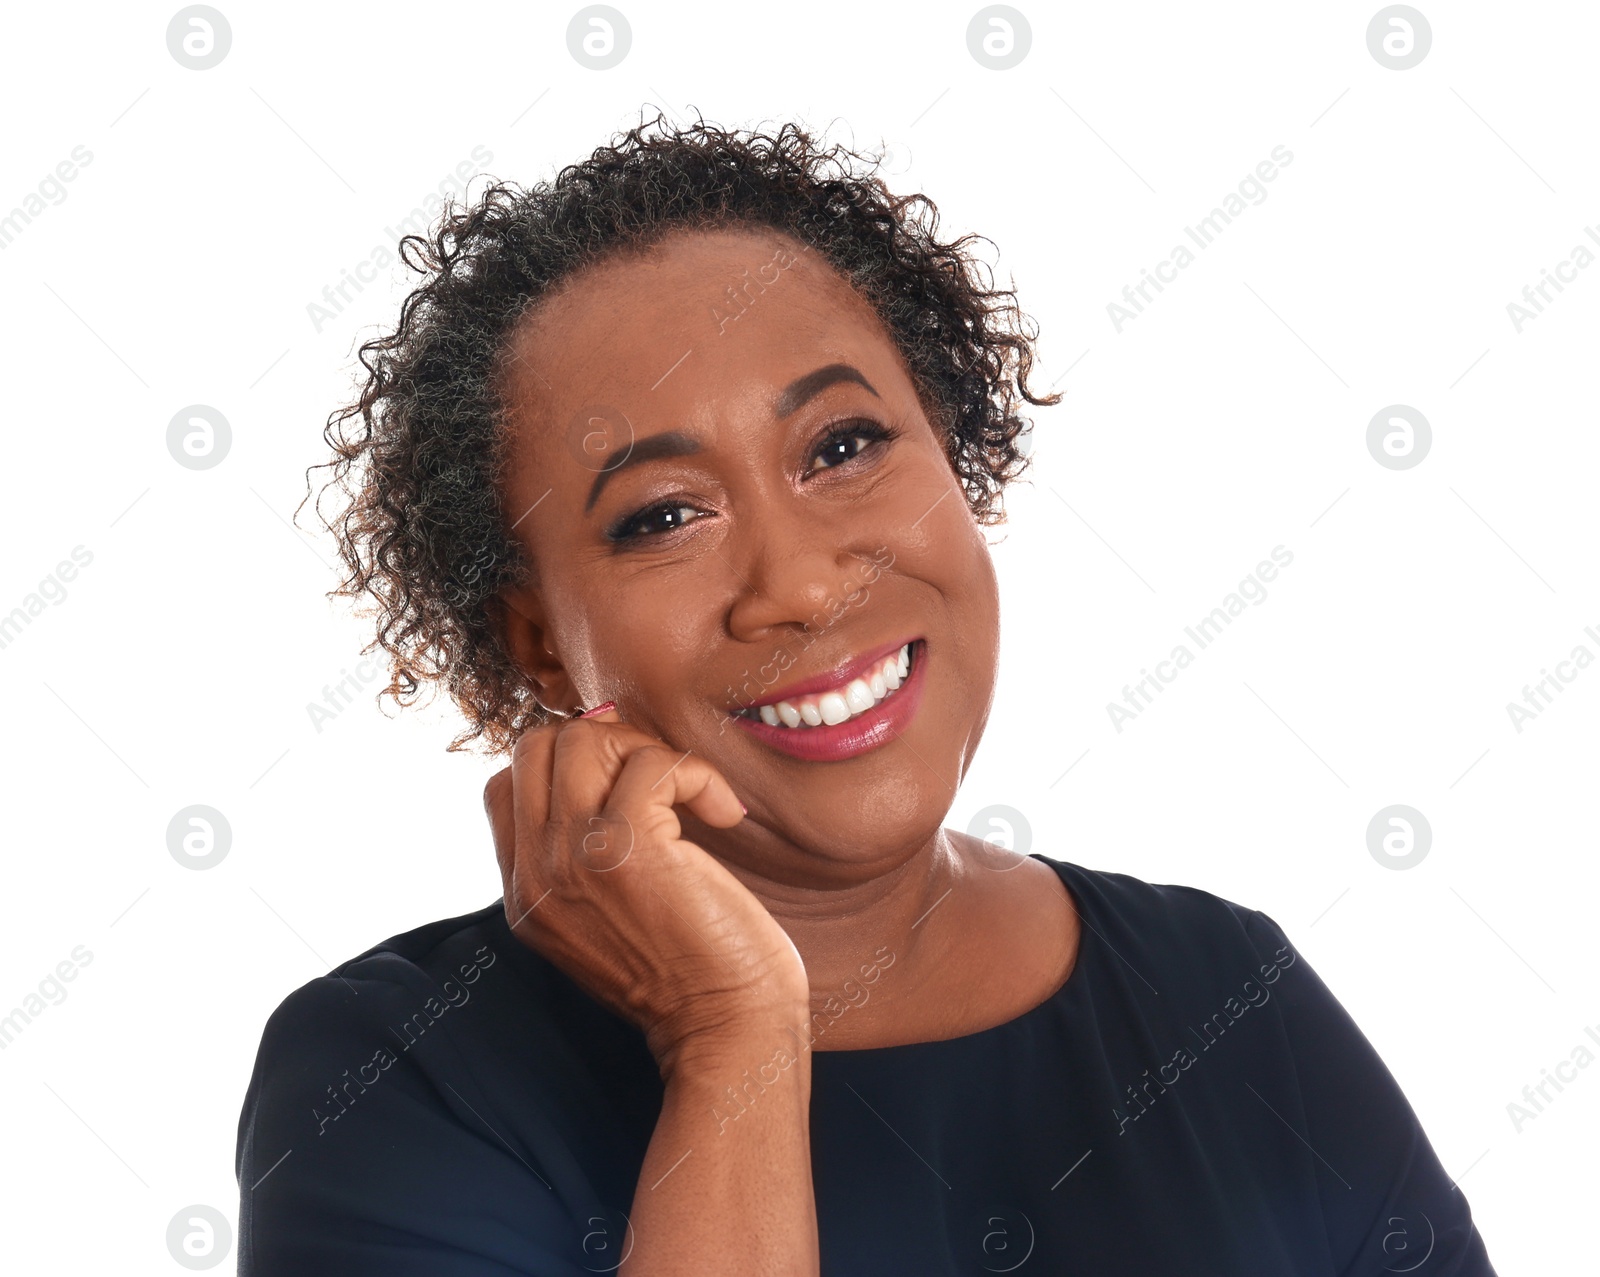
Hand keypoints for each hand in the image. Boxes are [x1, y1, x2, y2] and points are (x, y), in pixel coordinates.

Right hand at [483, 706, 807, 1075]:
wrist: (725, 1032)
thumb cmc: (688, 972)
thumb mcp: (605, 918)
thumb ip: (582, 856)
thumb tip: (605, 758)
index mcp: (525, 891)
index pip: (507, 783)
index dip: (568, 764)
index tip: (629, 789)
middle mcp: (536, 874)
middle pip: (537, 747)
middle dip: (606, 744)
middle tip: (662, 785)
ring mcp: (573, 859)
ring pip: (582, 740)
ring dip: (648, 752)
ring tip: (689, 796)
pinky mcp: (626, 848)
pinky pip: (652, 763)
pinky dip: (697, 774)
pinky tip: (723, 814)